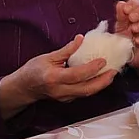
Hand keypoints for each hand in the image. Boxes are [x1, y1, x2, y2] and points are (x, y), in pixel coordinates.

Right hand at [0, 35, 118, 116]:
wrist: (23, 88)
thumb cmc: (32, 71)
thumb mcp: (47, 57)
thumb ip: (66, 50)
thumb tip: (81, 39)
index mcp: (53, 78)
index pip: (76, 75)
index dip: (91, 68)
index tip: (103, 60)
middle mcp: (60, 90)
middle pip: (86, 89)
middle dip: (103, 80)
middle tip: (114, 70)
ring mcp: (64, 97)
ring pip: (87, 93)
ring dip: (101, 84)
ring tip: (111, 73)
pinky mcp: (67, 99)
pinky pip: (83, 93)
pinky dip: (94, 86)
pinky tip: (101, 78)